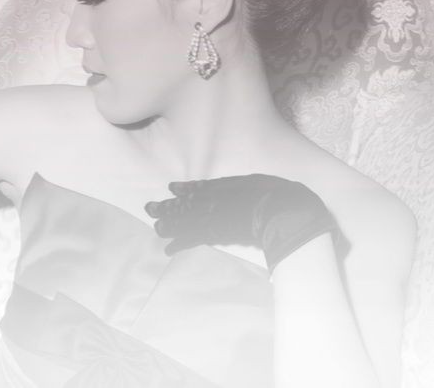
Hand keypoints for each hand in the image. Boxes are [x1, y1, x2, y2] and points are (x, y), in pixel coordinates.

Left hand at [144, 174, 335, 273]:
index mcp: (228, 186)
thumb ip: (246, 187)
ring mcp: (216, 216)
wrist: (285, 212)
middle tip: (149, 208)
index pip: (202, 187)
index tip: (171, 188)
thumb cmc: (280, 195)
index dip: (186, 189)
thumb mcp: (261, 183)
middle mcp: (217, 199)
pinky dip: (180, 244)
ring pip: (186, 220)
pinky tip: (169, 249)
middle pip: (187, 203)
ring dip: (169, 224)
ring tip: (155, 228)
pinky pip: (195, 239)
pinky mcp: (218, 234)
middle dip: (168, 207)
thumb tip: (243, 190)